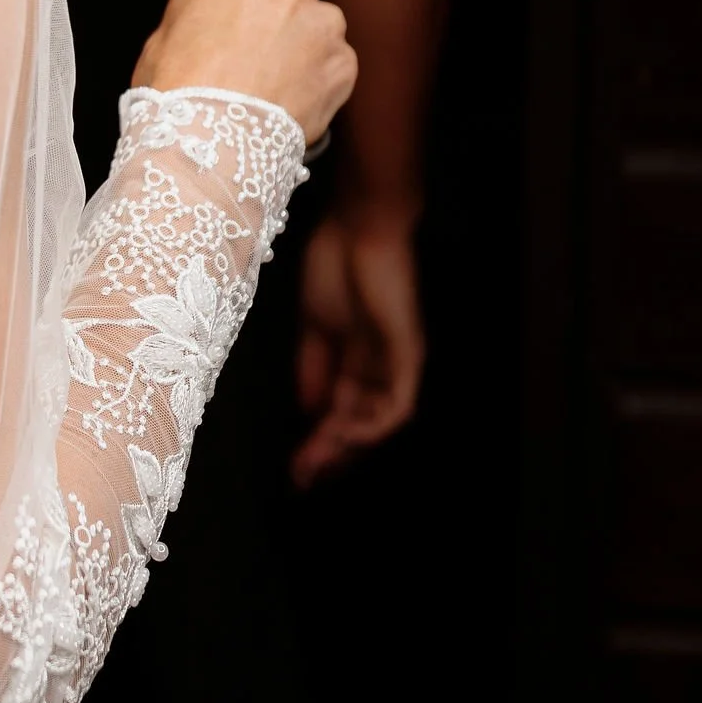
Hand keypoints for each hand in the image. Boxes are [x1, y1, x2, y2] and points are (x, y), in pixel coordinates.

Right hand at [132, 0, 356, 147]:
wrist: (208, 140)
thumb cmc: (177, 85)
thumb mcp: (168, 26)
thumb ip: (205, 3)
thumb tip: (215, 13)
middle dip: (280, 13)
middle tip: (254, 50)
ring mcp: (322, 21)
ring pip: (319, 26)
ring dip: (304, 47)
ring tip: (273, 84)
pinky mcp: (343, 62)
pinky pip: (334, 65)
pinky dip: (319, 81)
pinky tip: (290, 102)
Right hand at [291, 210, 424, 487]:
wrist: (359, 225)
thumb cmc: (334, 262)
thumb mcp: (313, 322)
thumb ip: (312, 367)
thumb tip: (307, 410)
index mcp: (353, 356)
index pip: (339, 409)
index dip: (317, 439)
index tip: (294, 464)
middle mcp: (376, 365)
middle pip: (355, 421)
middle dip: (329, 452)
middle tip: (302, 477)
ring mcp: (394, 360)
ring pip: (377, 419)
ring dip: (348, 445)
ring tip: (318, 460)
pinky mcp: (408, 352)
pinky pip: (399, 402)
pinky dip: (376, 425)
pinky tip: (349, 435)